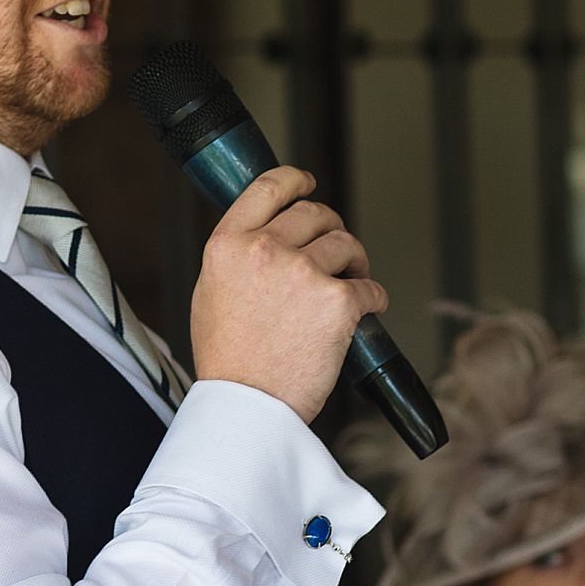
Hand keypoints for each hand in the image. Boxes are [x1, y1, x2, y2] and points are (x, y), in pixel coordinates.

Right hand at [189, 167, 388, 423]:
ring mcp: (303, 273)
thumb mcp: (212, 291)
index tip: (308, 182)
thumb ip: (237, 256)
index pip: (269, 186)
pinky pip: (369, 287)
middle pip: (316, 213)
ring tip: (350, 283)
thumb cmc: (229, 359)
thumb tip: (267, 235)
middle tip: (336, 253)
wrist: (248, 406)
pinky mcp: (338, 301)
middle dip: (331, 229)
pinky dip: (372, 298)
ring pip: (346, 245)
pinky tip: (365, 311)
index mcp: (228, 244)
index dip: (296, 179)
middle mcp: (265, 249)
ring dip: (354, 262)